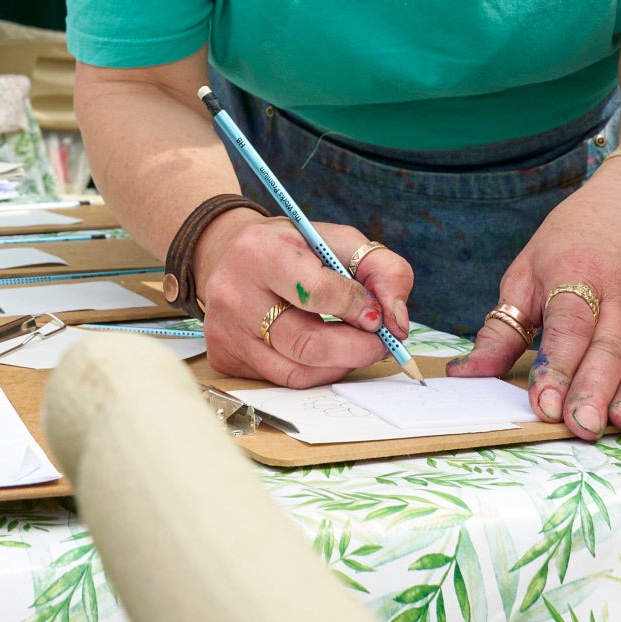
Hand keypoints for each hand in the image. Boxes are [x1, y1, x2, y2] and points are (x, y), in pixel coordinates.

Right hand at [195, 212, 414, 387]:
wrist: (231, 254)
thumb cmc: (294, 248)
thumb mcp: (339, 241)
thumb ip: (383, 269)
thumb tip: (397, 322)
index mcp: (260, 251)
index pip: (318, 293)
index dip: (359, 308)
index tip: (377, 315)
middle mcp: (232, 292)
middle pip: (307, 344)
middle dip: (356, 350)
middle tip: (378, 344)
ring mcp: (224, 330)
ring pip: (295, 372)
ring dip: (337, 366)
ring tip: (352, 347)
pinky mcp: (223, 357)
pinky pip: (279, 381)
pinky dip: (311, 372)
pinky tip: (319, 352)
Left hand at [451, 161, 620, 438]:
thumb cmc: (575, 240)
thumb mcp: (528, 271)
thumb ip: (501, 329)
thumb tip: (466, 373)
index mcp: (577, 276)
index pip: (567, 328)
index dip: (557, 368)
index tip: (544, 405)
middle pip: (608, 349)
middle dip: (594, 391)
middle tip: (581, 428)